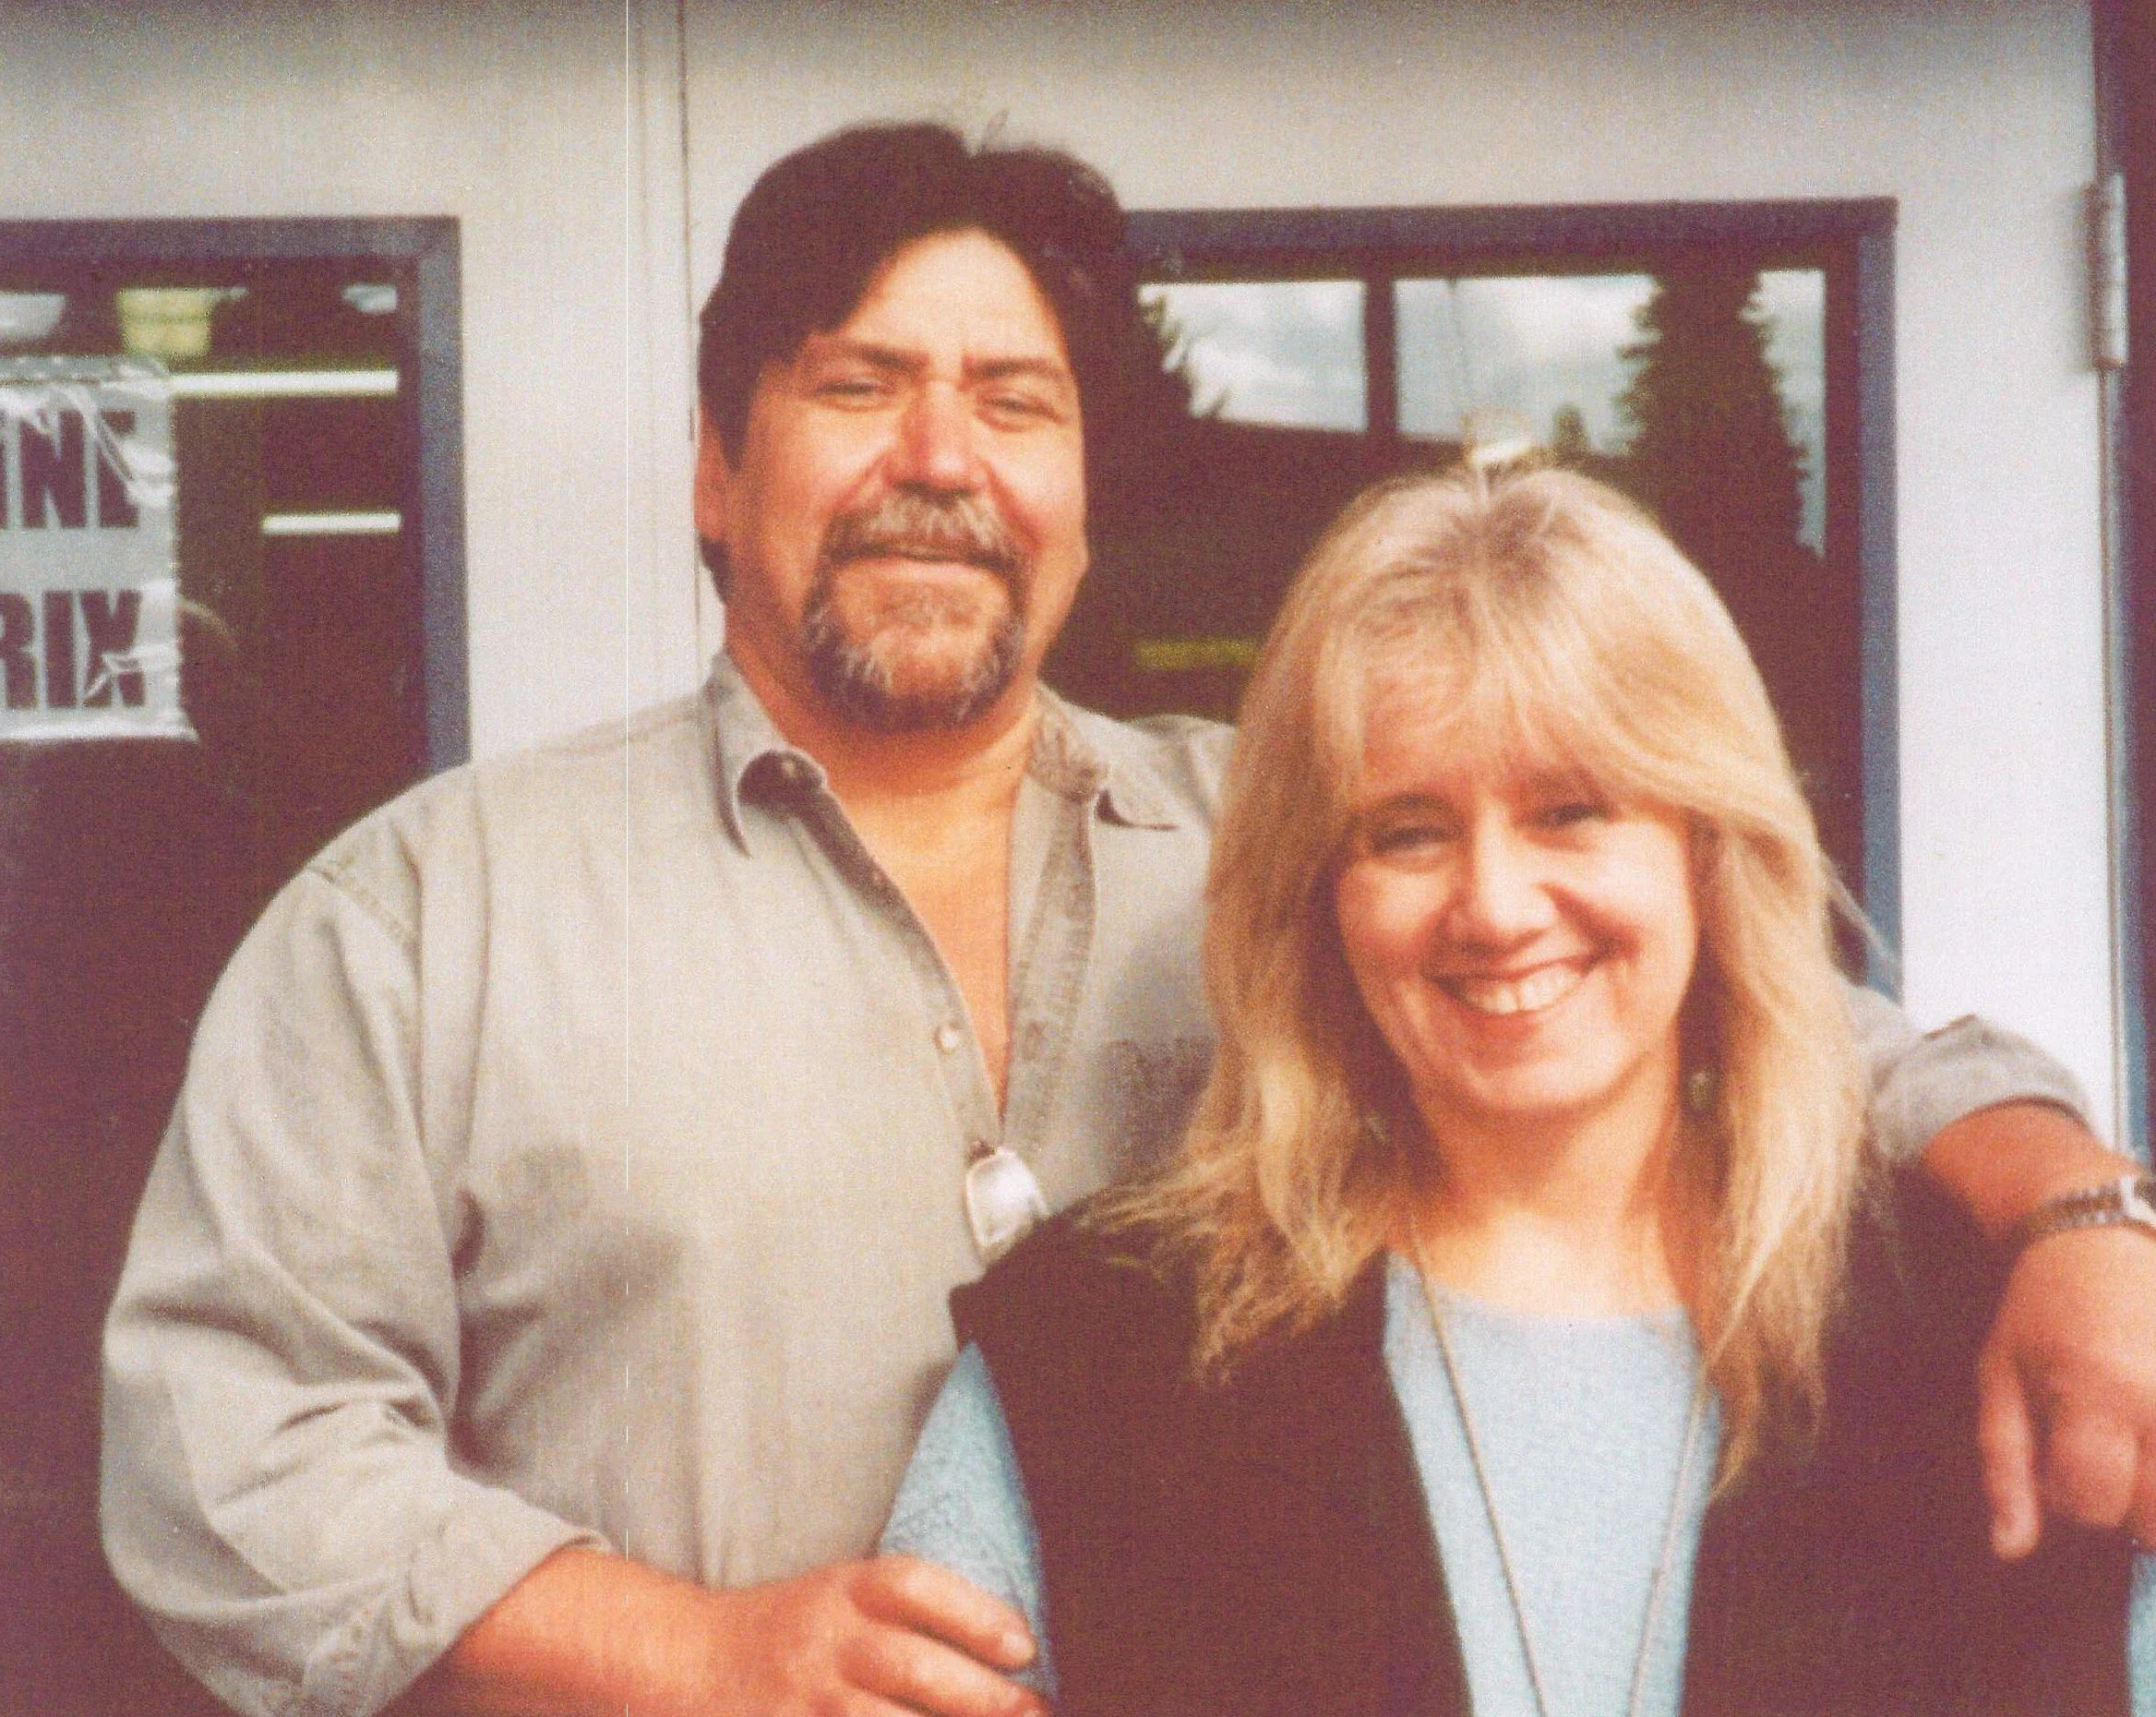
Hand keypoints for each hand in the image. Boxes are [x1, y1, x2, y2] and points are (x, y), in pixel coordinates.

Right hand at [405, 1548, 1044, 1716]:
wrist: (680, 1661)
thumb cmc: (791, 1631)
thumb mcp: (841, 1595)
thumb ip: (911, 1616)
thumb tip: (1015, 1656)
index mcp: (842, 1590)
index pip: (913, 1587)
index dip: (973, 1614)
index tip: (1025, 1646)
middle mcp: (821, 1641)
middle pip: (911, 1666)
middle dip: (982, 1698)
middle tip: (1034, 1712)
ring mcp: (798, 1701)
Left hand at [1977, 1225, 2155, 1557]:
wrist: (2107, 1238)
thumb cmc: (2042, 1311)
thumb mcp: (1999, 1378)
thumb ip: (2004, 1468)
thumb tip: (2010, 1551)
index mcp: (2098, 1393)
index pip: (2094, 1504)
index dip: (2072, 1495)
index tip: (2064, 1457)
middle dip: (2130, 1506)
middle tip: (2114, 1455)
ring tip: (2141, 1444)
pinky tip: (2152, 1433)